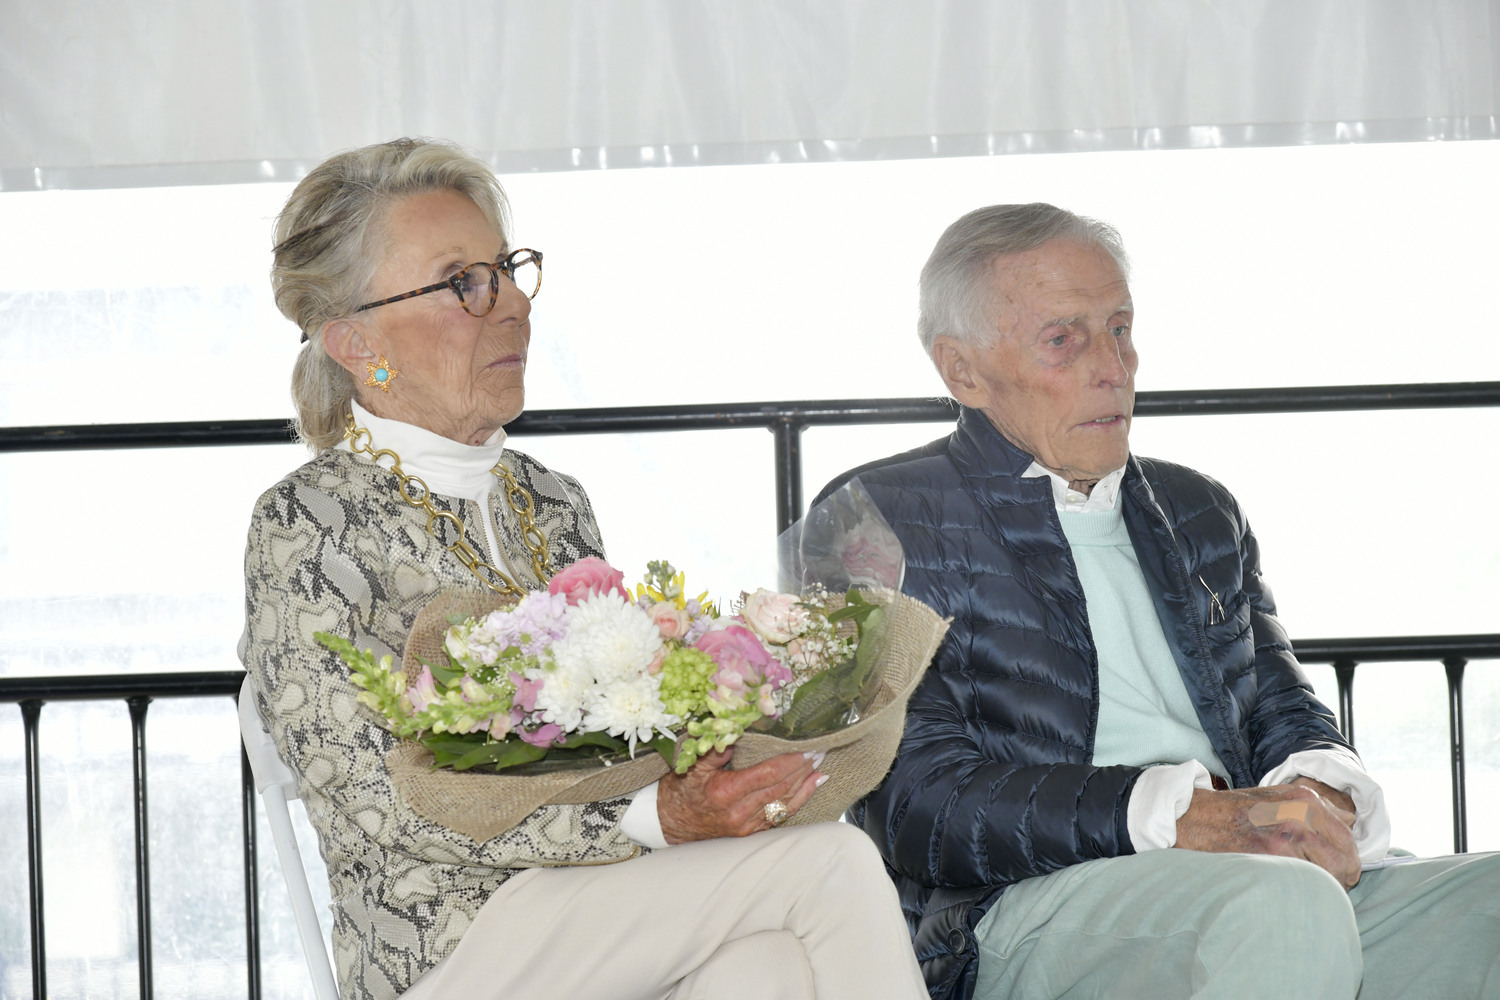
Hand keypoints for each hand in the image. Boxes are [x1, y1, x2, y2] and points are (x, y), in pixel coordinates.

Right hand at [657, 747, 824, 843]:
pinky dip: (797, 801)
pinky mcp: (749, 832)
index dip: (790, 761)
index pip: (767, 774)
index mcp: (725, 792)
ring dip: (805, 786)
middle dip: (803, 770)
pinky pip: (779, 816)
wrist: (668, 823)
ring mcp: (746, 825)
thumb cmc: (680, 790)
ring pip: (783, 804)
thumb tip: (737, 729)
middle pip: (780, 788)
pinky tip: (810, 788)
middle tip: (819, 752)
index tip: (807, 749)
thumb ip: (716, 748)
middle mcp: (739, 812)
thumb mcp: (692, 765)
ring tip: (821, 768)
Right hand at [1175, 783, 1361, 887]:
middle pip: (1346, 862)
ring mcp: (1288, 836)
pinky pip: (1306, 884)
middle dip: (1338, 877)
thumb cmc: (1234, 810)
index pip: (1349, 840)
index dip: (1344, 859)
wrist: (1194, 817)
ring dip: (1320, 887)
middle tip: (1319, 883)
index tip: (1332, 869)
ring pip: (1330, 878)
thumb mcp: (1277, 797)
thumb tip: (1348, 825)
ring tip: (1300, 885)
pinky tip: (1285, 886)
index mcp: (1307, 799)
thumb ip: (1314, 811)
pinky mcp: (1272, 857)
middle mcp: (1303, 815)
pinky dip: (1301, 890)